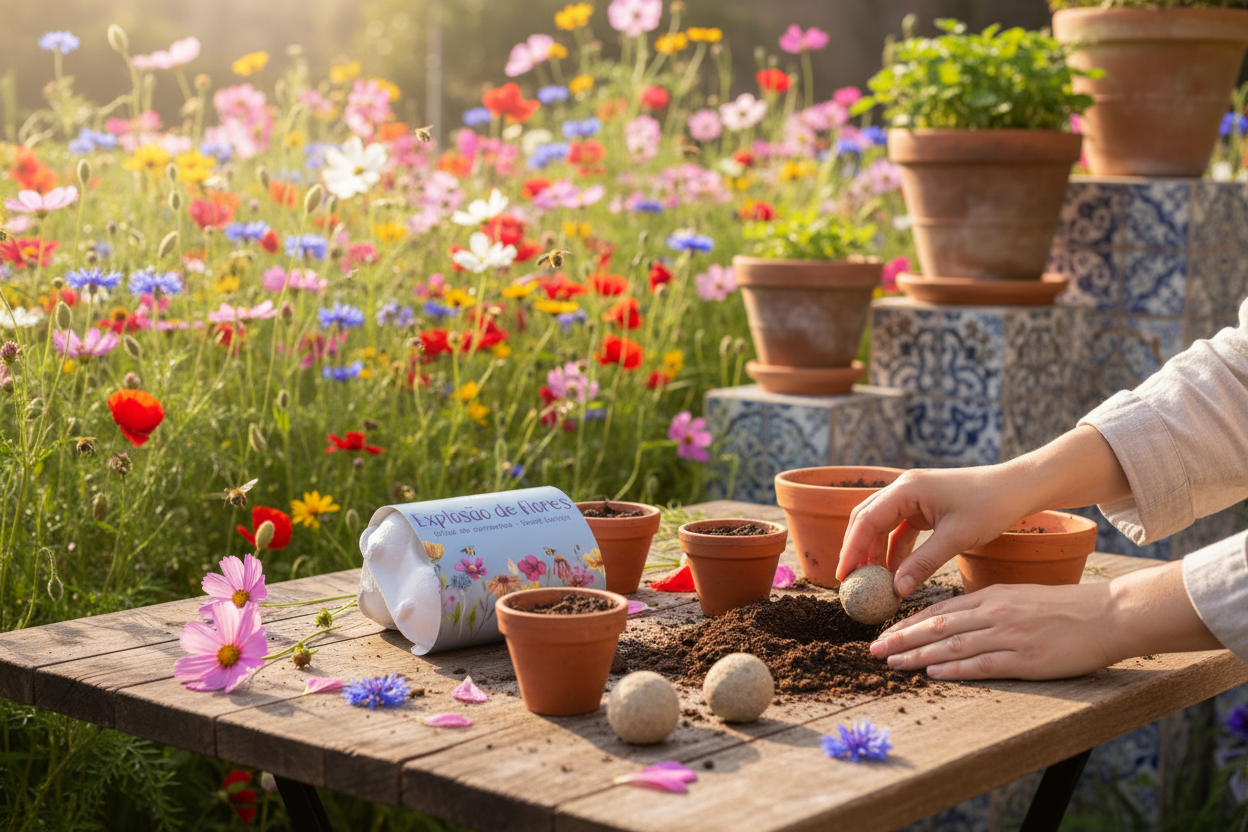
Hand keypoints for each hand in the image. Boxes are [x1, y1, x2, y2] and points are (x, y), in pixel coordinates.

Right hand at [836, 465, 1031, 596]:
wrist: (1017, 488)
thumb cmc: (990, 505)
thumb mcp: (955, 538)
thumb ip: (922, 564)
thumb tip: (896, 590)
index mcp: (906, 489)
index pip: (866, 520)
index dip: (852, 549)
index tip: (844, 576)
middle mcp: (904, 489)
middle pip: (866, 520)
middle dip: (856, 550)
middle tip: (851, 580)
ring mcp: (913, 497)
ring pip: (881, 525)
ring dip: (874, 551)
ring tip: (871, 581)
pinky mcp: (924, 507)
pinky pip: (899, 529)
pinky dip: (894, 550)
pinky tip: (895, 572)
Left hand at [868, 582, 1118, 680]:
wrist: (1107, 614)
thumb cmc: (1065, 608)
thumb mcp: (1019, 596)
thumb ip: (989, 606)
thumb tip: (958, 618)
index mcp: (992, 596)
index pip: (940, 610)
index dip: (909, 624)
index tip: (885, 634)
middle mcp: (994, 613)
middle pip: (938, 627)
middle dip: (902, 639)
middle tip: (874, 650)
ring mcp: (1009, 636)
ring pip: (953, 645)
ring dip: (918, 655)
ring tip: (893, 663)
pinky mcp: (1026, 658)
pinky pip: (983, 664)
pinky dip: (955, 668)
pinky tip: (933, 673)